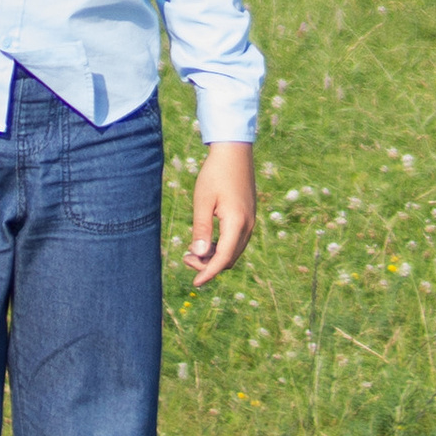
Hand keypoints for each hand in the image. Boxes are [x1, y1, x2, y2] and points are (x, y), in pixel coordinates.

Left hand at [186, 143, 255, 283]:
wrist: (234, 151)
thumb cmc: (215, 174)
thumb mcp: (202, 201)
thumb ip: (201, 229)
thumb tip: (198, 254)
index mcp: (236, 223)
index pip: (223, 258)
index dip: (208, 273)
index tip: (195, 283)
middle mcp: (247, 225)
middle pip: (229, 258)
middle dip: (208, 265)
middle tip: (186, 257)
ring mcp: (250, 221)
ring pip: (233, 251)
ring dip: (215, 256)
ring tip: (192, 250)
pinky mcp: (248, 216)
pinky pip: (236, 241)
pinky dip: (221, 247)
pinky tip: (205, 241)